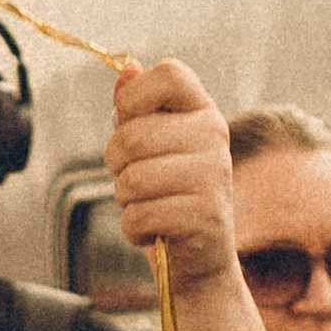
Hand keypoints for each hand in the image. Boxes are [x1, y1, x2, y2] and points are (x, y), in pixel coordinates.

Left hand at [105, 61, 235, 291]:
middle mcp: (214, 136)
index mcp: (202, 111)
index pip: (168, 73)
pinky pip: (139, 216)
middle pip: (132, 135)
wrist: (199, 260)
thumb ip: (136, 111)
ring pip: (132, 179)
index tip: (130, 124)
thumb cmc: (167, 196)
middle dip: (117, 164)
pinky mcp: (205, 217)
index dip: (134, 97)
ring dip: (126, 200)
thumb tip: (126, 70)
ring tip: (147, 206)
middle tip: (134, 181)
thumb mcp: (150, 149)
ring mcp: (213, 176)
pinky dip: (134, 230)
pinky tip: (154, 230)